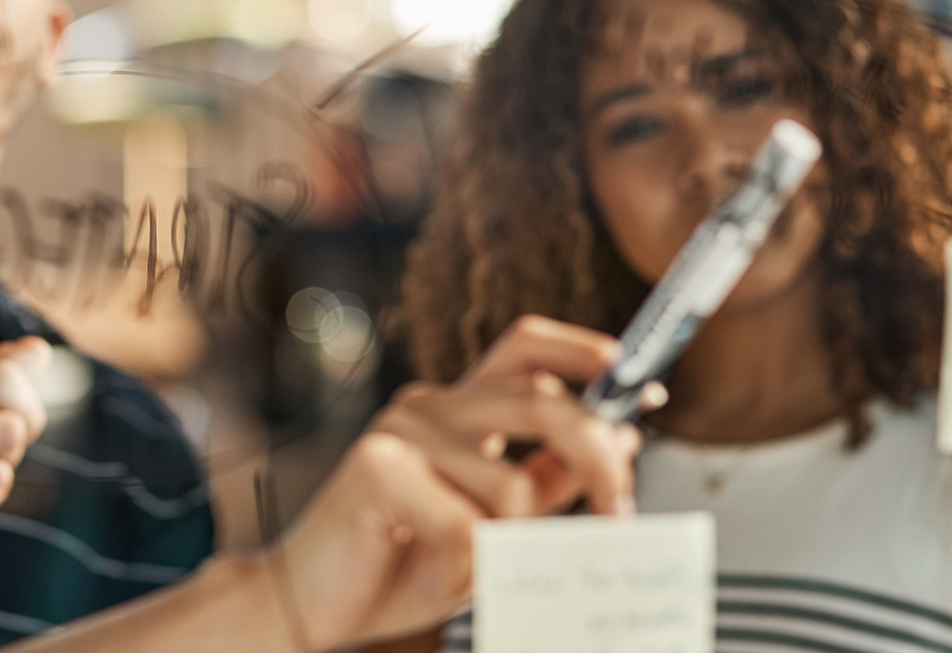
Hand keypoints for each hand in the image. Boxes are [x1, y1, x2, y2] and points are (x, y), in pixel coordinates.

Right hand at [262, 315, 649, 650]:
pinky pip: (467, 528)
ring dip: (507, 547)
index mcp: (455, 410)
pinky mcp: (378, 468)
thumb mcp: (491, 525)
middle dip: (598, 456)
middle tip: (620, 510)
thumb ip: (545, 479)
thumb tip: (619, 438)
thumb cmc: (395, 564)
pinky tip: (430, 573)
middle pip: (543, 399)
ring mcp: (400, 432)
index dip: (585, 350)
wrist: (313, 605)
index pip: (525, 346)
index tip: (638, 380)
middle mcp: (428, 407)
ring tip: (465, 568)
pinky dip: (465, 570)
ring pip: (512, 487)